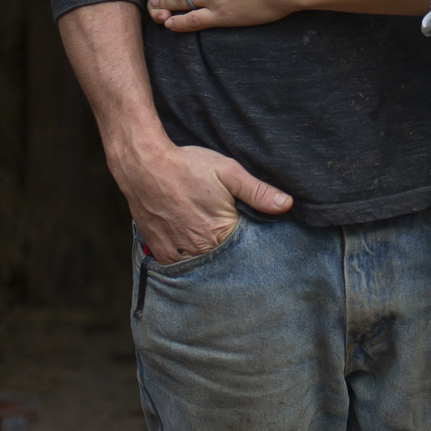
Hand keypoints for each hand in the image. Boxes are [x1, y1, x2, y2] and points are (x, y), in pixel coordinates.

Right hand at [109, 133, 289, 259]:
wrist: (144, 165)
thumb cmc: (187, 166)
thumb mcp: (228, 171)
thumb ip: (257, 191)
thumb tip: (287, 204)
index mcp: (220, 232)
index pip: (245, 247)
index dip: (250, 239)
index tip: (248, 228)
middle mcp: (198, 248)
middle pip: (223, 258)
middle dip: (229, 250)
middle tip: (226, 232)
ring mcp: (176, 251)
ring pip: (200, 263)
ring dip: (207, 256)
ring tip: (208, 238)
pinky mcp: (159, 249)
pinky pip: (177, 264)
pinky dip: (186, 258)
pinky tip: (190, 244)